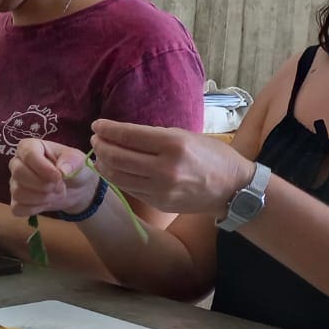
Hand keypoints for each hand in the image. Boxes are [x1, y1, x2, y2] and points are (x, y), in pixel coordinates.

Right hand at [8, 139, 95, 217]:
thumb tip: (62, 170)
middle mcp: (17, 163)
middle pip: (19, 173)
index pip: (27, 153)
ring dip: (42, 197)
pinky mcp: (16, 201)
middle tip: (60, 186)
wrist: (76, 188)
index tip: (58, 177)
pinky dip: (35, 209)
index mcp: (30, 147)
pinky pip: (18, 208)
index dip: (42, 167)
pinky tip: (46, 202)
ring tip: (56, 193)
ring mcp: (15, 183)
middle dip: (43, 184)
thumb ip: (72, 161)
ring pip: (18, 192)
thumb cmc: (73, 168)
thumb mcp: (79, 160)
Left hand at [89, 120, 253, 215]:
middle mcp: (165, 168)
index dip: (107, 130)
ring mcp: (161, 189)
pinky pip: (129, 188)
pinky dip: (117, 177)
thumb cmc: (211, 155)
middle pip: (117, 157)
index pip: (128, 135)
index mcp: (173, 144)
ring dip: (104, 164)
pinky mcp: (159, 203)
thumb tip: (122, 134)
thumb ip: (154, 137)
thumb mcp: (185, 136)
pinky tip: (113, 169)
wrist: (233, 188)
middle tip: (96, 139)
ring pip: (118, 176)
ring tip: (101, 154)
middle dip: (101, 146)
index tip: (97, 125)